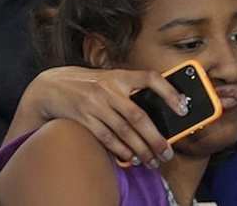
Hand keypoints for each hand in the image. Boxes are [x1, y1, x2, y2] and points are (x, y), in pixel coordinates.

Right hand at [12, 66, 186, 166]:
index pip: (151, 78)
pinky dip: (120, 150)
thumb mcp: (111, 79)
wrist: (52, 85)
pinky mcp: (84, 119)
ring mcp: (96, 104)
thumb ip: (131, 90)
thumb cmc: (91, 84)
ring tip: (152, 161)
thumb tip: (159, 111)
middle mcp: (109, 89)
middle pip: (138, 116)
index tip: (183, 108)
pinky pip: (106, 138)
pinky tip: (131, 158)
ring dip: (140, 149)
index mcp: (121, 75)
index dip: (169, 92)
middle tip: (168, 152)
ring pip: (124, 131)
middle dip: (156, 138)